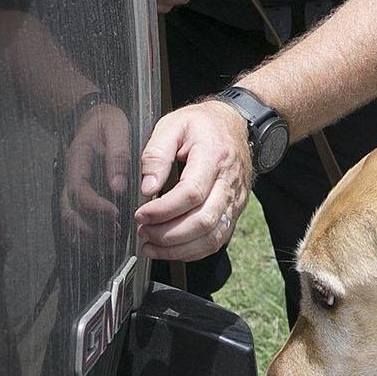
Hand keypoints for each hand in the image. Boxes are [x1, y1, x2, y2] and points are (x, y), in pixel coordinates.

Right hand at [60, 100, 130, 237]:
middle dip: (90, 229)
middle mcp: (69, 179)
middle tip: (115, 235)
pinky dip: (87, 237)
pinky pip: (76, 221)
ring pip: (70, 221)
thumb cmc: (106, 122)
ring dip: (88, 237)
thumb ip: (118, 155)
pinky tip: (105, 244)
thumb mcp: (116, 128)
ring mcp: (71, 189)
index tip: (115, 214)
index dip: (95, 206)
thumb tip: (119, 185)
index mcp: (77, 162)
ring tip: (112, 243)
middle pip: (69, 213)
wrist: (94, 117)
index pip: (80, 191)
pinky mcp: (78, 197)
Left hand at [134, 101, 250, 261]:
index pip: (191, 193)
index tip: (141, 214)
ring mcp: (234, 200)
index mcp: (213, 157)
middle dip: (168, 234)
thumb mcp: (173, 125)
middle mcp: (228, 182)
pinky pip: (218, 240)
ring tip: (151, 245)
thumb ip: (156, 154)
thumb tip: (148, 188)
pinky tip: (171, 249)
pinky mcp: (234, 211)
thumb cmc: (202, 124)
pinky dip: (193, 251)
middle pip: (203, 221)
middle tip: (143, 231)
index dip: (163, 210)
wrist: (234, 124)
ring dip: (179, 248)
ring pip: (212, 237)